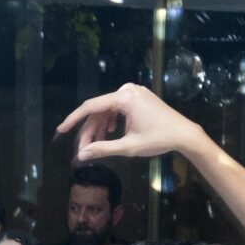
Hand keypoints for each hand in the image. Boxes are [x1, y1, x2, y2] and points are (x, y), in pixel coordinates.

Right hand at [56, 82, 209, 163]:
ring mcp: (134, 91)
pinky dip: (111, 120)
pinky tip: (111, 132)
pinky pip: (117, 107)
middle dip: (89, 130)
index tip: (60, 130)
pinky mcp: (138, 96)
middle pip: (99, 110)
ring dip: (100, 126)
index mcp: (124, 98)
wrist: (184, 133)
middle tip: (83, 149)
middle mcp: (127, 89)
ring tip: (97, 144)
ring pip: (107, 109)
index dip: (73, 119)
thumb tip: (81, 155)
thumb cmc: (158, 139)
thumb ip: (103, 149)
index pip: (91, 107)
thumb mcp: (129, 147)